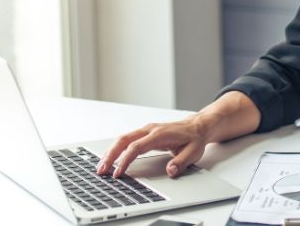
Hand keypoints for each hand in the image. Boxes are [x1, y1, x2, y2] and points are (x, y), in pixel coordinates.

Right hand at [96, 114, 216, 178]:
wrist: (198, 126)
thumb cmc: (194, 138)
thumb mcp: (193, 152)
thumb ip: (181, 162)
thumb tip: (170, 170)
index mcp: (160, 134)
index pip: (137, 147)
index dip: (126, 160)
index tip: (118, 172)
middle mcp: (150, 129)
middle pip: (124, 140)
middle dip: (111, 155)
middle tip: (101, 170)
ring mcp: (147, 130)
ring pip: (123, 138)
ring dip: (111, 151)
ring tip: (102, 166)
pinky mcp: (145, 133)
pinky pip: (127, 139)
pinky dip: (117, 148)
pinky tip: (111, 158)